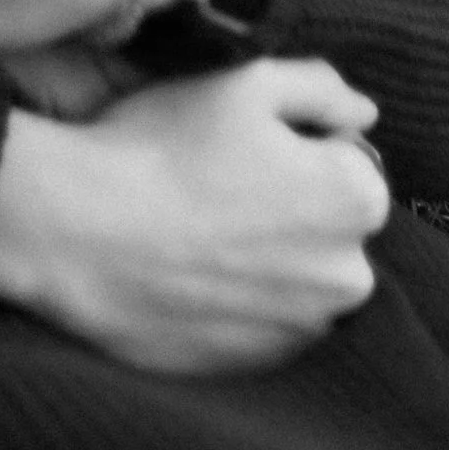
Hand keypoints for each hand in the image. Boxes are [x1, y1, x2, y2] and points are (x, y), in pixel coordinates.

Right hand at [0, 58, 390, 374]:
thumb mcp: (246, 83)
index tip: (245, 144)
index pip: (351, 163)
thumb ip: (321, 87)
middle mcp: (349, 277)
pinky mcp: (257, 367)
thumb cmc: (167, 148)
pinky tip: (188, 271)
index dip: (299, 145)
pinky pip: (262, 321)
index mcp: (358, 200)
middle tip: (218, 182)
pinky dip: (237, 298)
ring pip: (297, 277)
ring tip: (197, 229)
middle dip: (293, 205)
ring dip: (267, 257)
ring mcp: (302, 331)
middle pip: (331, 227)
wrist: (83, 234)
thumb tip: (365, 113)